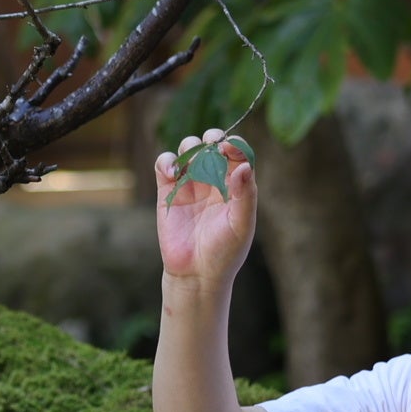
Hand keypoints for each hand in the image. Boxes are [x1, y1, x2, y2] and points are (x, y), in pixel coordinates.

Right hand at [154, 130, 255, 285]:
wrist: (195, 274)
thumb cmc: (224, 252)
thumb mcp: (242, 225)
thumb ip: (246, 195)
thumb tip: (245, 166)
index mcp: (236, 184)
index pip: (238, 153)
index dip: (235, 145)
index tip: (230, 148)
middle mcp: (213, 179)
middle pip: (212, 144)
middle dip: (212, 137)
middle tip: (213, 144)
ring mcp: (190, 183)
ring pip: (188, 148)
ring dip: (190, 145)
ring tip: (193, 159)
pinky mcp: (167, 191)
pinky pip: (164, 164)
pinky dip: (167, 161)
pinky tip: (173, 173)